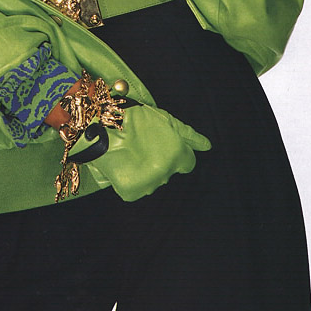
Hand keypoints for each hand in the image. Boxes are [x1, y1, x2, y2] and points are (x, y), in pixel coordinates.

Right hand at [69, 103, 210, 201]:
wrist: (103, 123)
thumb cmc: (135, 118)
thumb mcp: (166, 120)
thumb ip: (190, 135)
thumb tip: (208, 146)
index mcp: (177, 154)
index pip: (187, 163)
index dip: (175, 152)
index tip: (161, 144)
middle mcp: (166, 172)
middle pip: (168, 171)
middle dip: (159, 160)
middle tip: (143, 145)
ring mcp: (148, 184)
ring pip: (152, 180)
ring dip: (145, 170)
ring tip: (131, 153)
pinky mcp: (131, 192)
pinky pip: (135, 188)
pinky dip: (130, 179)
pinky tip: (123, 164)